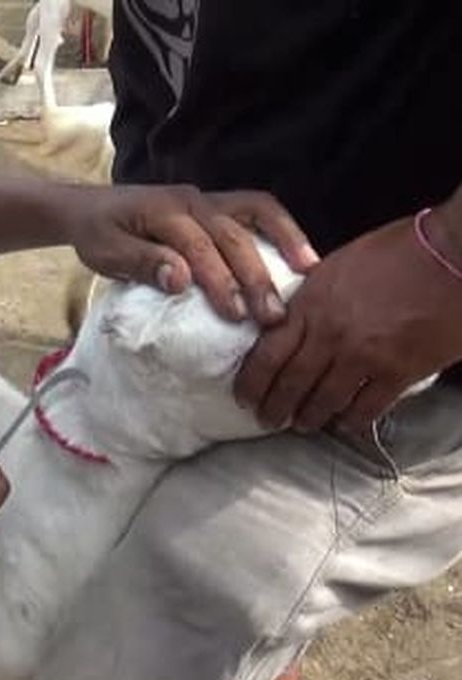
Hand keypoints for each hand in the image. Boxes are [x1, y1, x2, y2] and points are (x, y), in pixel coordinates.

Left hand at [68, 185, 319, 323]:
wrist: (91, 208)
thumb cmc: (99, 234)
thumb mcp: (106, 252)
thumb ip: (142, 263)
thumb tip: (180, 280)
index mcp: (163, 212)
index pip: (197, 247)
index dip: (217, 280)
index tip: (234, 315)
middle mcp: (192, 201)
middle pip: (232, 234)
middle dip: (255, 275)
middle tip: (272, 316)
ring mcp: (208, 199)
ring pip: (254, 214)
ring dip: (283, 243)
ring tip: (307, 276)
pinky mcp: (218, 205)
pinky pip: (257, 210)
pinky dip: (283, 230)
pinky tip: (302, 256)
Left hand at [234, 209, 461, 431]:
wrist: (454, 253)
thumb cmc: (399, 250)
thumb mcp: (338, 267)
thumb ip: (312, 298)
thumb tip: (291, 320)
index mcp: (311, 305)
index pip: (267, 353)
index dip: (251, 381)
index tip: (243, 397)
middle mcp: (330, 335)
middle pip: (291, 383)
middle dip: (275, 408)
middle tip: (267, 421)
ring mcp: (364, 356)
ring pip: (324, 400)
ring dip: (309, 418)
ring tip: (301, 425)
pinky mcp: (399, 371)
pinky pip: (367, 407)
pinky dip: (352, 420)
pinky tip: (345, 424)